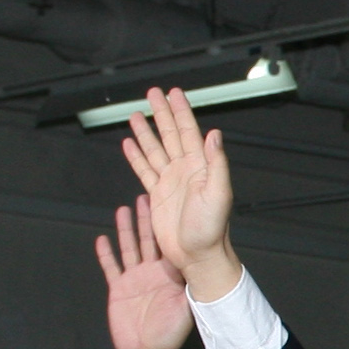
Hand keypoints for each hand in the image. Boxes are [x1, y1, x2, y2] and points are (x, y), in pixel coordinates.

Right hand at [95, 195, 193, 348]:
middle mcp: (151, 273)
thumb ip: (188, 283)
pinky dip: (106, 254)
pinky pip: (110, 267)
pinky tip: (102, 238)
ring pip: (128, 248)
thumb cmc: (170, 334)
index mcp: (169, 275)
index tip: (169, 207)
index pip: (169, 245)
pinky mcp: (118, 289)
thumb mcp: (185, 306)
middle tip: (145, 196)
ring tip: (123, 209)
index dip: (168, 227)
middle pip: (148, 240)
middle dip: (146, 219)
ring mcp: (134, 280)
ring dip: (126, 229)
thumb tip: (197, 260)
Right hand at [118, 88, 242, 301]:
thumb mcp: (219, 194)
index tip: (174, 93)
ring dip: (146, 132)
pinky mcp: (158, 195)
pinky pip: (145, 170)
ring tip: (135, 114)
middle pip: (170, 134)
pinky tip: (129, 143)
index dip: (181, 112)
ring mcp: (171, 182)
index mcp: (200, 167)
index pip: (189, 132)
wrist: (199, 256)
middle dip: (161, 113)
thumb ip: (217, 163)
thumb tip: (214, 134)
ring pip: (155, 149)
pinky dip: (137, 156)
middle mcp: (185, 171)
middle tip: (153, 93)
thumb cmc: (212, 230)